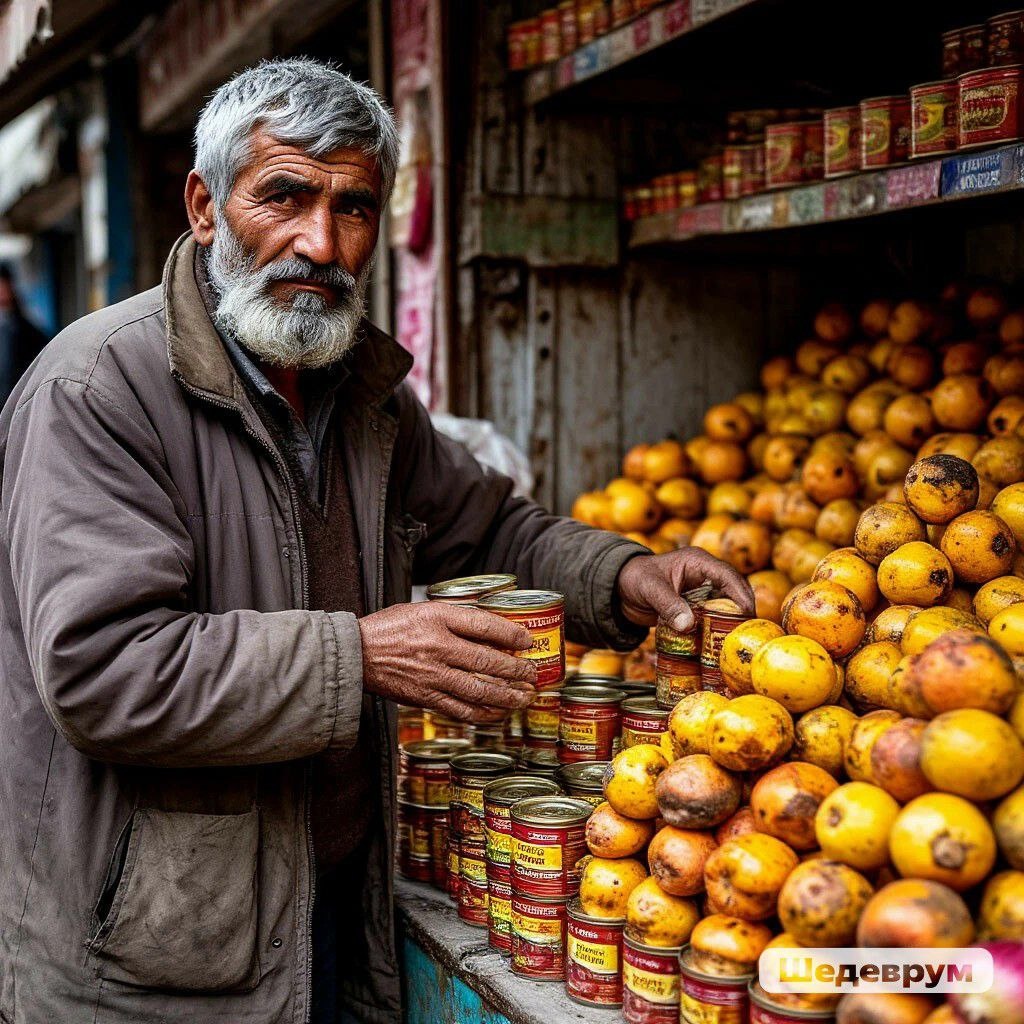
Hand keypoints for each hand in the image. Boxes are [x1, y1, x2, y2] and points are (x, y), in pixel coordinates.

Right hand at [358, 602, 537, 722]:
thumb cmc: (391, 628)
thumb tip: (494, 629)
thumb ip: (457, 618)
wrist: (356, 654)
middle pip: (486, 660)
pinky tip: (499, 712)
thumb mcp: (424, 609)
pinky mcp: (425, 698)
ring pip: (478, 689)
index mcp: (437, 619)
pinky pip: (461, 709)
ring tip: (525, 696)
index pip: (483, 624)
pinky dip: (484, 713)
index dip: (511, 634)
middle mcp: (437, 647)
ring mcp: (431, 676)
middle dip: (516, 670)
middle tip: (534, 673)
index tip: (528, 641)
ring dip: (507, 695)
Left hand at [616, 548, 754, 631]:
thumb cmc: (634, 578)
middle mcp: (705, 575)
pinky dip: (717, 629)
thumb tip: (688, 625)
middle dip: (742, 611)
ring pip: (726, 606)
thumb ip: (668, 604)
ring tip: (735, 641)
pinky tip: (719, 644)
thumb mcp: (650, 589)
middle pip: (733, 591)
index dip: (740, 594)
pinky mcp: (696, 606)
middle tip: (745, 633)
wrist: (620, 588)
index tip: (747, 614)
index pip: (727, 575)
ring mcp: (702, 591)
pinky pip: (713, 617)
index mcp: (697, 562)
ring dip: (731, 622)